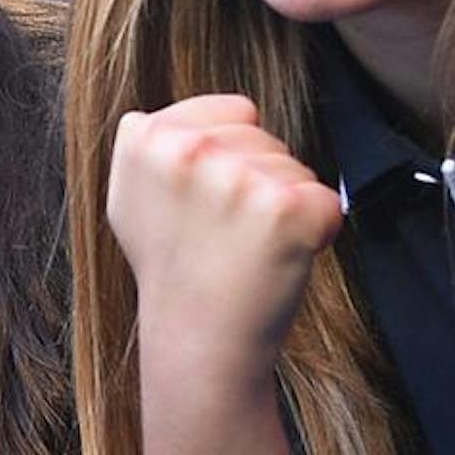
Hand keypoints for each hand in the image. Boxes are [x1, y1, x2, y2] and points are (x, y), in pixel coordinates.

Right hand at [105, 95, 341, 392]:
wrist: (198, 342)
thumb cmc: (173, 271)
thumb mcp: (129, 197)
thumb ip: (145, 147)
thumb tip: (148, 118)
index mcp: (147, 137)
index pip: (235, 112)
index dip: (231, 157)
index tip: (206, 204)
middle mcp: (188, 150)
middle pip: (266, 138)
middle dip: (258, 181)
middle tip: (224, 234)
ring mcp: (238, 178)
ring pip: (295, 169)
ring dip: (283, 208)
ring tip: (244, 249)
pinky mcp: (285, 210)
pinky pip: (325, 202)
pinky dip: (316, 234)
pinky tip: (276, 259)